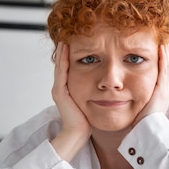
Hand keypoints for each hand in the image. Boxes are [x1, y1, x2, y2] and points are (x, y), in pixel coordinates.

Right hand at [50, 42, 91, 160]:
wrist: (79, 134)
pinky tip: (67, 50)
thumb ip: (95, 91)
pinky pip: (61, 72)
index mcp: (70, 88)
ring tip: (67, 38)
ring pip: (61, 65)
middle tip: (70, 34)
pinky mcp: (60, 93)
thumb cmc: (88, 121)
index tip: (79, 41)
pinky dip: (63, 60)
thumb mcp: (93, 101)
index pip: (70, 66)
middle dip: (67, 49)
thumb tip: (108, 82)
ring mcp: (59, 89)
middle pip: (63, 63)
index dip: (75, 53)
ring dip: (64, 51)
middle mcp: (62, 87)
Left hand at [133, 43, 168, 125]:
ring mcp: (165, 89)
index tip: (164, 48)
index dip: (166, 59)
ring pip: (168, 65)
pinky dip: (163, 58)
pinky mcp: (162, 90)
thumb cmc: (141, 124)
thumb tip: (127, 92)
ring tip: (165, 38)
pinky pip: (164, 70)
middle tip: (167, 38)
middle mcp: (166, 90)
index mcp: (161, 94)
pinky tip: (161, 47)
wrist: (147, 133)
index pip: (165, 72)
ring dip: (166, 50)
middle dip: (168, 51)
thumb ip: (137, 98)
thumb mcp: (140, 107)